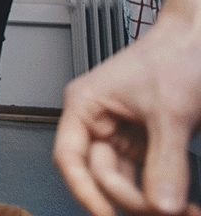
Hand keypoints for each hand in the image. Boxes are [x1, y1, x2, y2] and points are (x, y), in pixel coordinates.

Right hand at [54, 4, 200, 215]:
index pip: (71, 158)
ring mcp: (125, 131)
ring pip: (128, 180)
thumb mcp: (170, 113)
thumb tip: (160, 205)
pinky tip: (183, 198)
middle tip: (167, 210)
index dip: (85, 191)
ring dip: (153, 200)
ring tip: (183, 209)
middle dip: (135, 197)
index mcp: (87, 105)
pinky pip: (149, 175)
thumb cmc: (178, 55)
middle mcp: (100, 120)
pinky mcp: (148, 139)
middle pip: (103, 175)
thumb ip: (166, 162)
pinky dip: (165, 190)